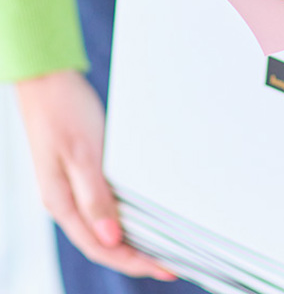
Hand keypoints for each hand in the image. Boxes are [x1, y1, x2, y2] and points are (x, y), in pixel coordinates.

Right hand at [16, 69, 175, 280]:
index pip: (100, 247)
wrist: (47, 81)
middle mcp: (64, 201)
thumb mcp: (82, 153)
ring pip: (103, 226)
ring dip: (130, 239)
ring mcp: (69, 189)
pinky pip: (102, 205)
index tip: (161, 268)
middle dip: (135, 257)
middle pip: (102, 243)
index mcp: (60, 202)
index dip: (132, 261)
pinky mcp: (77, 174)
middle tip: (170, 264)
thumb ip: (95, 197)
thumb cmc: (62, 111)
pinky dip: (122, 215)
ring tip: (160, 246)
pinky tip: (140, 214)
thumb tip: (112, 239)